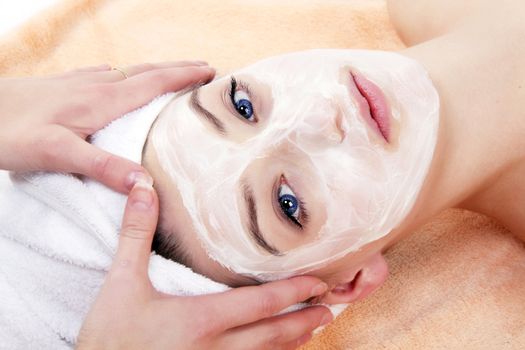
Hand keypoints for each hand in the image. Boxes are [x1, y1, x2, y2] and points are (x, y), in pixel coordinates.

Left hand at [0, 62, 213, 191]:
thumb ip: (103, 167)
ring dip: (155, 71)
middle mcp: (95, 86)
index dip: (184, 77)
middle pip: (146, 72)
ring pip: (127, 73)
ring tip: (172, 75)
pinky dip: (124, 76)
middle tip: (205, 69)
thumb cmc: (9, 132)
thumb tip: (147, 183)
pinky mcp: (63, 87)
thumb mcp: (56, 154)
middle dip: (178, 69)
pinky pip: (104, 76)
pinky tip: (117, 78)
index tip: (211, 73)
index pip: (153, 83)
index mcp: (101, 100)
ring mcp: (78, 83)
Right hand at [77, 178, 331, 349]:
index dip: (294, 292)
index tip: (319, 283)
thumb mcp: (120, 284)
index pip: (261, 303)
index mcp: (202, 318)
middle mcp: (216, 348)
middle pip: (273, 333)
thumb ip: (136, 234)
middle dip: (304, 320)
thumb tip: (142, 188)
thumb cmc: (109, 338)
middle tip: (330, 308)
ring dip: (292, 342)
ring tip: (314, 331)